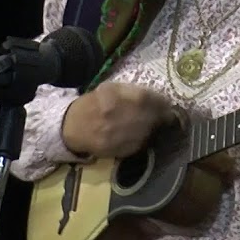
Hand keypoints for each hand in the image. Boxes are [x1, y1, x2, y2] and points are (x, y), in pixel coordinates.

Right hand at [61, 82, 182, 157]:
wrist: (72, 128)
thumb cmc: (93, 104)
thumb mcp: (109, 89)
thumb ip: (131, 90)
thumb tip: (156, 95)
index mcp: (115, 98)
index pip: (147, 99)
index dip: (162, 101)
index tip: (167, 103)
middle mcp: (118, 117)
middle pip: (151, 116)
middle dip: (162, 115)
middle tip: (167, 115)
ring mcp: (119, 136)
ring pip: (148, 132)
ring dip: (154, 127)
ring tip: (153, 123)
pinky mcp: (119, 151)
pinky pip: (140, 144)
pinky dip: (144, 139)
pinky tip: (141, 133)